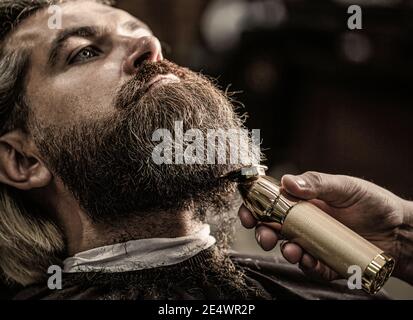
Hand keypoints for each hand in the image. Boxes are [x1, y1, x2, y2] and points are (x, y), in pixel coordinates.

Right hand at [238, 171, 412, 283]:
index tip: (247, 210)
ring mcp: (315, 242)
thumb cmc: (372, 202)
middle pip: (274, 228)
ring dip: (284, 251)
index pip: (272, 202)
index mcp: (304, 201)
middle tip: (263, 236)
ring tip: (290, 251)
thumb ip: (317, 183)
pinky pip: (312, 266)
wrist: (399, 229)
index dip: (256, 206)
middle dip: (262, 233)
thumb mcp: (345, 187)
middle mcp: (306, 222)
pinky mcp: (328, 260)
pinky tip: (310, 261)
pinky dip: (307, 265)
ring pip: (289, 248)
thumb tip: (287, 181)